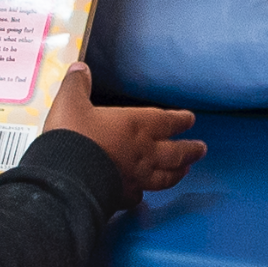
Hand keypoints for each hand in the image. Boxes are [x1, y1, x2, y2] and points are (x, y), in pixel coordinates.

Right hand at [46, 64, 202, 196]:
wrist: (66, 178)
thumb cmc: (73, 137)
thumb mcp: (70, 103)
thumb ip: (77, 85)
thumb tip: (80, 68)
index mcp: (135, 125)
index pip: (167, 121)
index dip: (180, 120)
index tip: (190, 120)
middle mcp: (143, 152)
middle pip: (175, 152)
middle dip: (190, 150)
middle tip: (201, 149)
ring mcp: (136, 178)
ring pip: (164, 177)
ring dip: (177, 173)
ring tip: (185, 171)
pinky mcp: (123, 197)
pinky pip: (138, 196)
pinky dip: (142, 194)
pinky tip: (141, 195)